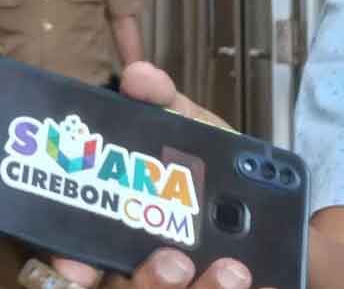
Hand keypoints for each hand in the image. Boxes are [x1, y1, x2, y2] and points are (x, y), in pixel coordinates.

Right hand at [48, 63, 265, 288]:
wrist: (275, 205)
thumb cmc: (209, 161)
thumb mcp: (185, 125)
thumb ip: (160, 100)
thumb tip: (137, 75)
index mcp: (115, 227)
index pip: (74, 259)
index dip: (68, 267)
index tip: (78, 269)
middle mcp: (137, 266)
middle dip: (150, 283)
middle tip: (175, 260)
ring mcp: (176, 284)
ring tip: (233, 270)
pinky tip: (262, 282)